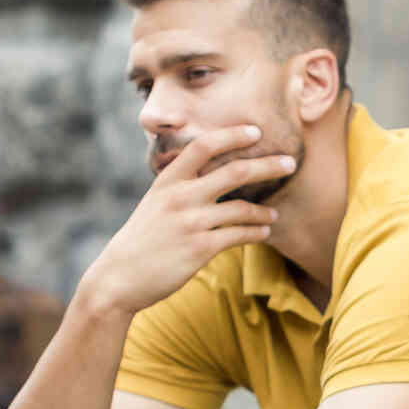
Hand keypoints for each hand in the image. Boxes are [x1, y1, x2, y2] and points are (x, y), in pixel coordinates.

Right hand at [76, 124, 294, 314]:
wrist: (119, 278)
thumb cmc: (140, 240)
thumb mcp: (154, 204)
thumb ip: (179, 187)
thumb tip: (210, 176)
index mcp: (167, 181)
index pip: (203, 145)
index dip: (232, 135)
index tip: (256, 131)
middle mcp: (180, 197)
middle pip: (234, 172)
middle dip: (267, 166)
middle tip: (289, 163)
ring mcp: (191, 222)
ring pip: (242, 208)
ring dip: (264, 211)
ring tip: (274, 215)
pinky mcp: (200, 248)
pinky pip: (239, 235)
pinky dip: (256, 232)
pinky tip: (264, 232)